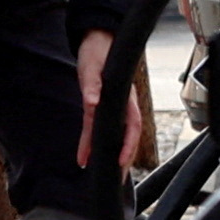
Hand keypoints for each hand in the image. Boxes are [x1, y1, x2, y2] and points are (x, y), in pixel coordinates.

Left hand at [75, 30, 142, 169]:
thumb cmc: (97, 51)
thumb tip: (93, 102)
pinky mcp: (102, 106)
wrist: (97, 40)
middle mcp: (122, 105)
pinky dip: (94, 143)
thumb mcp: (92, 66)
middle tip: (118, 180)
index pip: (132, 126)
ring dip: (110, 154)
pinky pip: (100, 129)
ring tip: (106, 175)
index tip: (120, 162)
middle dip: (124, 159)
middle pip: (127, 137)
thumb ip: (92, 85)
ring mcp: (113, 107)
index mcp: (124, 97)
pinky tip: (87, 154)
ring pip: (115, 135)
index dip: (128, 145)